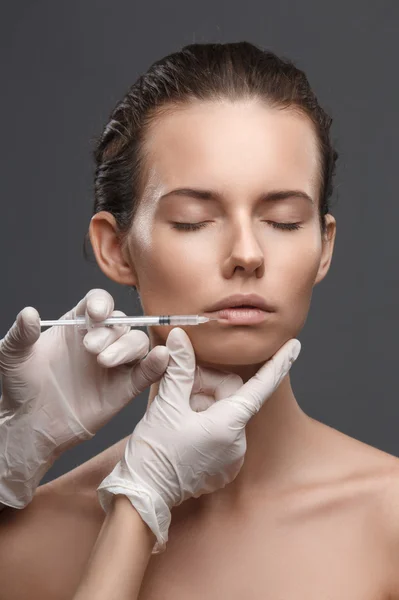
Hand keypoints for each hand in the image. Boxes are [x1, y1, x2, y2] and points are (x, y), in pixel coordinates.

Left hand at [0, 288, 169, 508]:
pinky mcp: (125, 388)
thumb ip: (20, 335)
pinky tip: (160, 358)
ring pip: (137, 342)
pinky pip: (148, 371)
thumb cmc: (20, 387)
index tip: (95, 314)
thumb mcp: (11, 357)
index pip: (99, 302)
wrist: (30, 426)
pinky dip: (158, 363)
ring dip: (126, 347)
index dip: (102, 303)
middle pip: (121, 322)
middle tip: (90, 349)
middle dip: (109, 332)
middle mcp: (100, 340)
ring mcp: (115, 364)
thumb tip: (29, 314)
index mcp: (77, 325)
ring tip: (104, 362)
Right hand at [97, 327, 300, 552]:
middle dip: (206, 386)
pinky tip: (181, 429)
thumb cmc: (153, 452)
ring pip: (224, 414)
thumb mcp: (166, 404)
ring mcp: (231, 459)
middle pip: (231, 396)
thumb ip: (180, 368)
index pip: (261, 387)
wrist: (141, 495)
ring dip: (202, 405)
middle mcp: (237, 444)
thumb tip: (181, 336)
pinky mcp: (222, 469)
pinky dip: (204, 424)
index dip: (278, 363)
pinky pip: (220, 434)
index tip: (295, 345)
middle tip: (179, 389)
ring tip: (176, 412)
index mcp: (229, 426)